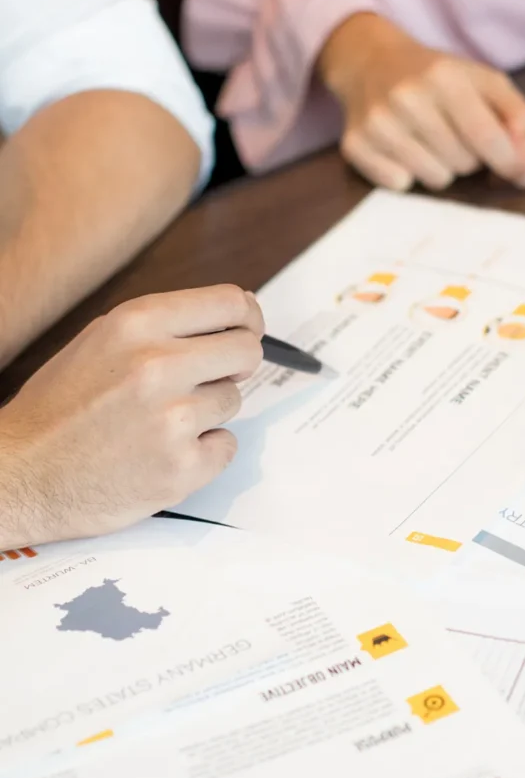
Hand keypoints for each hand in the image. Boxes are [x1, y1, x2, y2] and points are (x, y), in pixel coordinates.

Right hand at [0, 285, 263, 547]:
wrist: (23, 474)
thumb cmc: (58, 410)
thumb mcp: (101, 342)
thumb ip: (164, 329)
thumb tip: (232, 318)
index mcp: (137, 324)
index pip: (230, 303)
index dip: (248, 319)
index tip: (248, 331)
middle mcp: (158, 365)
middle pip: (246, 351)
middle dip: (235, 366)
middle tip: (211, 380)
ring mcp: (174, 419)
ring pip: (233, 401)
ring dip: (208, 413)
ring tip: (160, 424)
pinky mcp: (183, 468)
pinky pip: (225, 447)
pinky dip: (204, 453)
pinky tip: (164, 453)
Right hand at [317, 13, 524, 191]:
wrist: (370, 62)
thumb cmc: (436, 78)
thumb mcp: (483, 81)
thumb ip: (516, 116)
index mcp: (444, 76)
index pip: (486, 136)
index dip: (511, 162)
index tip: (524, 174)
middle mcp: (407, 98)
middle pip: (463, 164)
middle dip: (469, 157)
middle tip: (454, 135)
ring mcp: (378, 124)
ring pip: (435, 180)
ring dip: (441, 168)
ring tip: (429, 142)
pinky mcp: (356, 146)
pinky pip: (401, 186)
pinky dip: (407, 175)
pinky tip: (402, 151)